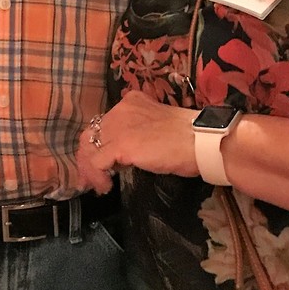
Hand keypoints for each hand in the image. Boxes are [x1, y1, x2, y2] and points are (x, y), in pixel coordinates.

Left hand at [76, 91, 197, 192]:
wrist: (199, 140)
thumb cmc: (186, 139)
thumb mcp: (155, 128)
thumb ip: (136, 134)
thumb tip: (120, 156)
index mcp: (130, 102)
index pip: (104, 123)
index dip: (99, 145)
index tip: (103, 164)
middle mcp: (120, 109)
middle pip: (91, 134)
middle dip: (88, 158)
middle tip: (92, 179)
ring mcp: (119, 126)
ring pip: (89, 148)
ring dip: (90, 170)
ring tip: (98, 186)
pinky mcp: (120, 144)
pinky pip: (96, 163)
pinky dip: (97, 177)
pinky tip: (107, 187)